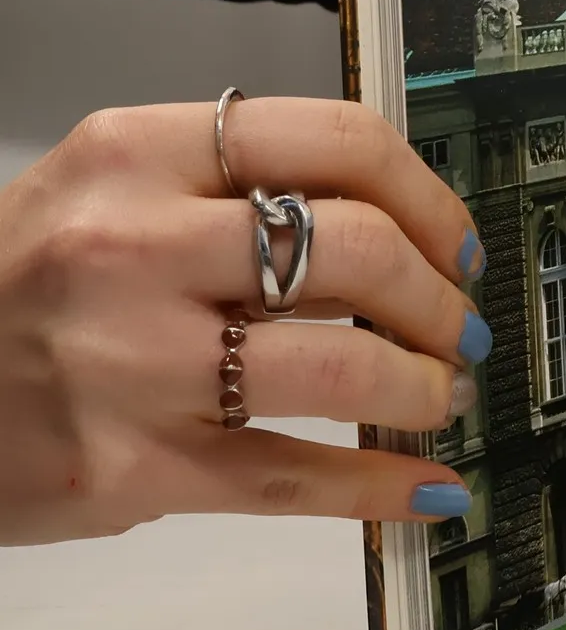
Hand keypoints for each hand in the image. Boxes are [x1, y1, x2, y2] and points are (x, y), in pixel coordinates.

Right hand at [0, 98, 483, 544]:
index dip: (429, 197)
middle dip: (438, 298)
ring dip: (424, 386)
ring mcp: (130, 363)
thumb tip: (401, 231)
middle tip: (458, 326)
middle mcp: (132, 249)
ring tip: (439, 393)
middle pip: (358, 252)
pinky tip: (430, 486)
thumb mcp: (105, 195)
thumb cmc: (18, 286)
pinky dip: (381, 487)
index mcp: (136, 156)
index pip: (337, 142)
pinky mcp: (131, 467)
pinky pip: (292, 479)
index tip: (455, 241)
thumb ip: (233, 192)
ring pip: (341, 369)